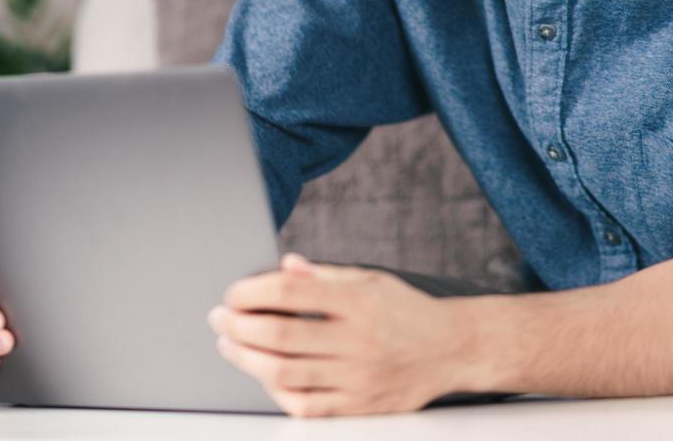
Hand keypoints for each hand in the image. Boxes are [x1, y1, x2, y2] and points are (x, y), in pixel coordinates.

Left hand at [207, 253, 468, 416]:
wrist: (453, 349)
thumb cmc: (406, 311)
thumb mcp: (370, 280)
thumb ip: (323, 276)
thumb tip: (284, 267)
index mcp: (358, 300)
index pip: (291, 293)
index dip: (252, 292)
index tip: (232, 293)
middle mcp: (357, 339)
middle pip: (280, 335)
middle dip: (238, 325)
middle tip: (219, 317)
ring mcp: (358, 377)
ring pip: (285, 373)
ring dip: (246, 358)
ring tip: (229, 344)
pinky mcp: (360, 406)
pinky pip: (306, 406)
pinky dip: (276, 392)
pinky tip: (262, 376)